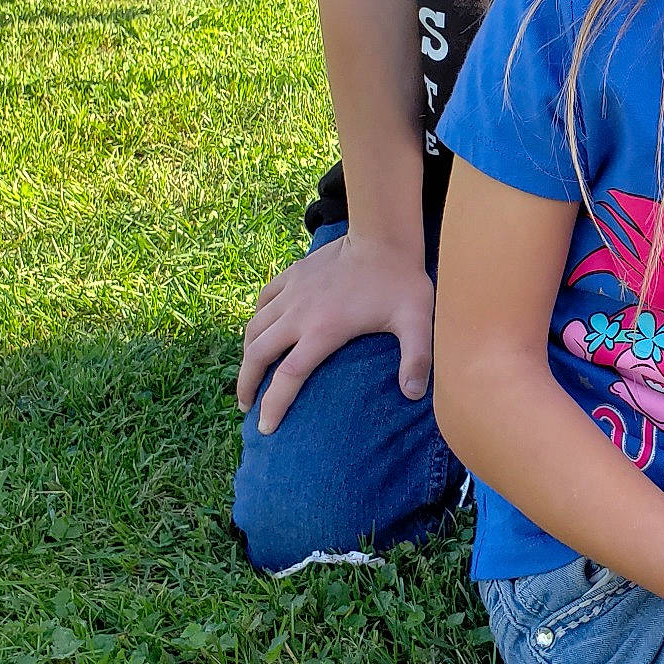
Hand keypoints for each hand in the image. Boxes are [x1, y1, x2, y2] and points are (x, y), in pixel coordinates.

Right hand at [236, 232, 435, 432]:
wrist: (383, 236)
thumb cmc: (401, 281)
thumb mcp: (416, 321)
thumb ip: (416, 359)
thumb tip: (413, 395)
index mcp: (323, 331)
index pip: (287, 377)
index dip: (273, 405)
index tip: (266, 428)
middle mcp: (298, 314)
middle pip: (258, 355)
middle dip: (246, 384)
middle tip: (246, 406)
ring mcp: (292, 292)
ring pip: (253, 328)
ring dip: (246, 354)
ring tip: (247, 374)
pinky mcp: (292, 275)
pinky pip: (262, 300)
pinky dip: (256, 319)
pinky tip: (259, 331)